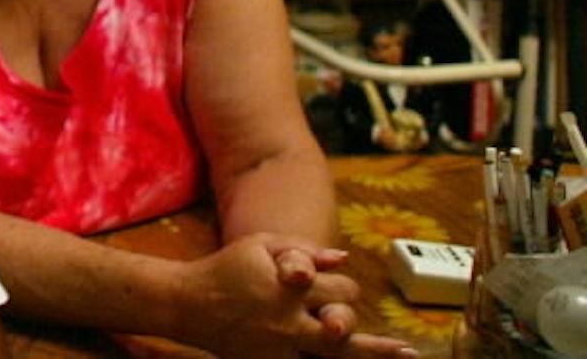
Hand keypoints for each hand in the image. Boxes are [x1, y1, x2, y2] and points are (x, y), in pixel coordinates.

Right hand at [177, 235, 415, 357]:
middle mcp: (289, 319)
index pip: (341, 289)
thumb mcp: (259, 245)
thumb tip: (344, 259)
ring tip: (405, 356)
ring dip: (370, 355)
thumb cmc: (229, 268)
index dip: (345, 286)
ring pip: (335, 356)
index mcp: (290, 287)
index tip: (336, 286)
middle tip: (398, 345)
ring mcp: (281, 346)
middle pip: (344, 326)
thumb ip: (302, 249)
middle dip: (364, 329)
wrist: (189, 304)